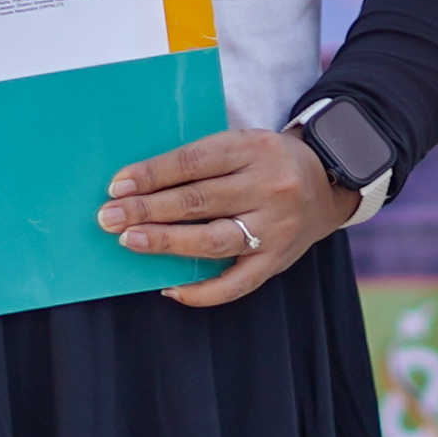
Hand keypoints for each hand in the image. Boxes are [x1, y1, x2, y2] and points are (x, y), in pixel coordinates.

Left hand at [97, 126, 358, 308]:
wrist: (328, 183)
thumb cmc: (268, 162)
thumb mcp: (242, 144)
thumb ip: (200, 161)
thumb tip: (139, 187)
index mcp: (254, 148)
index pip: (194, 160)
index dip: (153, 173)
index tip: (117, 186)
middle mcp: (268, 187)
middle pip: (198, 200)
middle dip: (148, 209)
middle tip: (109, 217)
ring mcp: (275, 227)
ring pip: (213, 240)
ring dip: (167, 242)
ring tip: (131, 241)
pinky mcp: (278, 260)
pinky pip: (236, 284)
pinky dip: (202, 291)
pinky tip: (171, 288)